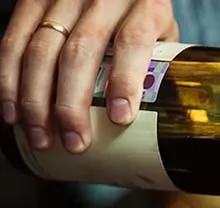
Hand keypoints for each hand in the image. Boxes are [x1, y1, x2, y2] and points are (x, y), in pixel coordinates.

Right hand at [0, 0, 177, 152]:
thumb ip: (160, 65)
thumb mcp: (163, 33)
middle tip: (75, 142)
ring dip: (36, 100)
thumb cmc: (142, 14)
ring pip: (41, 49)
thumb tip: (157, 121)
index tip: (120, 117)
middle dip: (72, 104)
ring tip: (41, 136)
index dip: (125, 81)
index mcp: (146, 5)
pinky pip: (13, 40)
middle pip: (81, 51)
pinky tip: (14, 111)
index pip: (133, 41)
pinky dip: (9, 80)